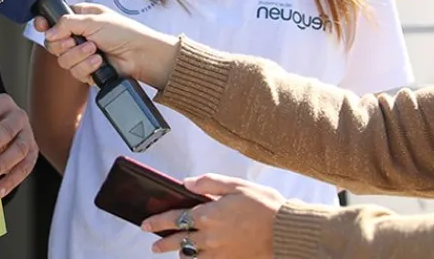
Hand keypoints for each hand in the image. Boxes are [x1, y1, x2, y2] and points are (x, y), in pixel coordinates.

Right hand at [34, 3, 178, 89]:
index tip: (42, 26)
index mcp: (78, 18)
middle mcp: (78, 36)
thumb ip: (66, 23)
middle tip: (78, 40)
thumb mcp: (93, 20)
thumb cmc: (123, 32)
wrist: (140, 54)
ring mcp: (81, 54)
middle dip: (65, 43)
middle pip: (53, 43)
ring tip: (95, 50)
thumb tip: (48, 33)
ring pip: (62, 60)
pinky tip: (98, 61)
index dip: (45, 24)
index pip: (53, 20)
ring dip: (78, 55)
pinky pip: (74, 72)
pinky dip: (86, 66)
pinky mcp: (87, 70)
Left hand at [140, 174, 282, 256]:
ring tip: (177, 252)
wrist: (288, 232)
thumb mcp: (237, 185)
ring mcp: (219, 253)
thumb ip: (209, 182)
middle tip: (153, 244)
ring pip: (191, 257)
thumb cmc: (265, 206)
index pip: (174, 218)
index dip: (157, 221)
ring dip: (182, 254)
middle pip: (177, 242)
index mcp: (208, 215)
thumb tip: (186, 183)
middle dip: (162, 243)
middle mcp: (209, 237)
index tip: (146, 224)